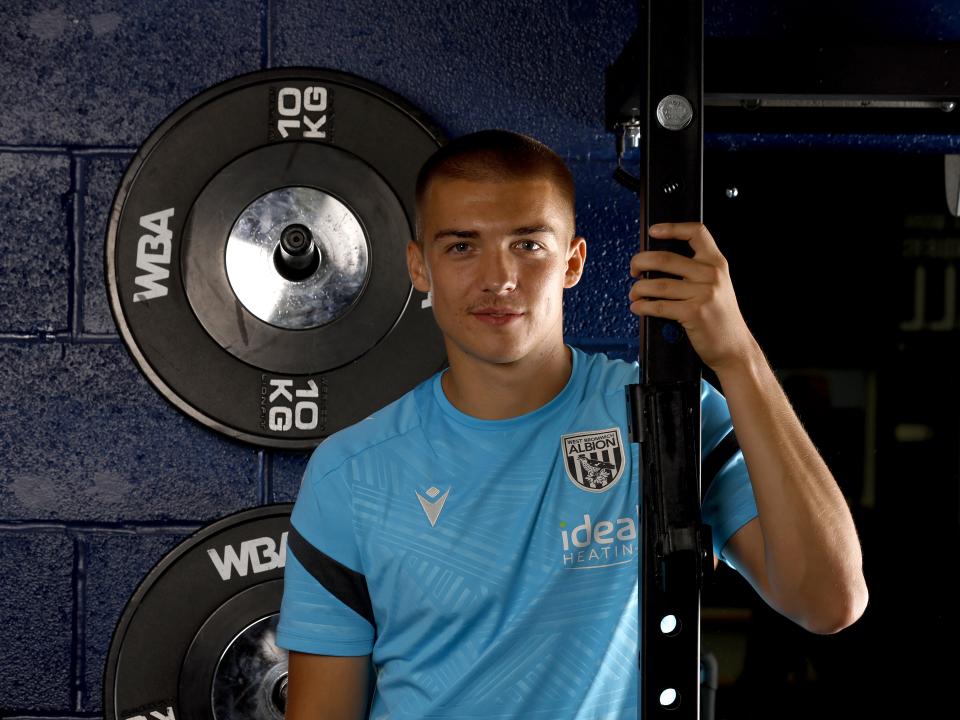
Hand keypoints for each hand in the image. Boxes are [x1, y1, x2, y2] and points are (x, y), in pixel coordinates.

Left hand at [628, 222, 756, 372]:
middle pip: (665, 258)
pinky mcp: (693, 313)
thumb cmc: (721, 318)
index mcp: (716, 263)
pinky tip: (637, 307)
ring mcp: (702, 294)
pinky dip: (642, 306)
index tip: (653, 231)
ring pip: (657, 284)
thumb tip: (658, 263)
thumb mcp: (717, 286)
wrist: (735, 348)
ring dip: (638, 289)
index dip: (672, 228)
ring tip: (634, 293)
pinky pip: (658, 305)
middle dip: (640, 261)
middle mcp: (711, 275)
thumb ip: (697, 271)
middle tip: (634, 269)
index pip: (696, 232)